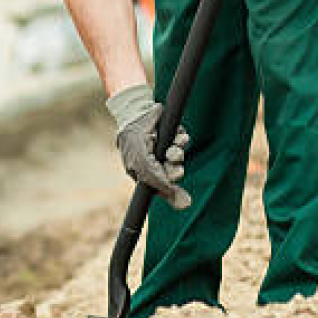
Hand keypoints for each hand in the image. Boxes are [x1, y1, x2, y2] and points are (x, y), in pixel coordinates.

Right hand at [105, 84, 191, 208]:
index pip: (161, 186)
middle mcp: (155, 160)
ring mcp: (163, 146)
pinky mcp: (172, 133)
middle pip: (172, 172)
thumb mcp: (144, 165)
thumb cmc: (133, 140)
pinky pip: (183, 140)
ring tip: (174, 148)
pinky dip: (182, 139)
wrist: (134, 112)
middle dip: (176, 170)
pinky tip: (179, 136)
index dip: (170, 189)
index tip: (179, 191)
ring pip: (178, 156)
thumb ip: (161, 185)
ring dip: (178, 153)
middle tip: (177, 168)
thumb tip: (184, 205)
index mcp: (144, 171)